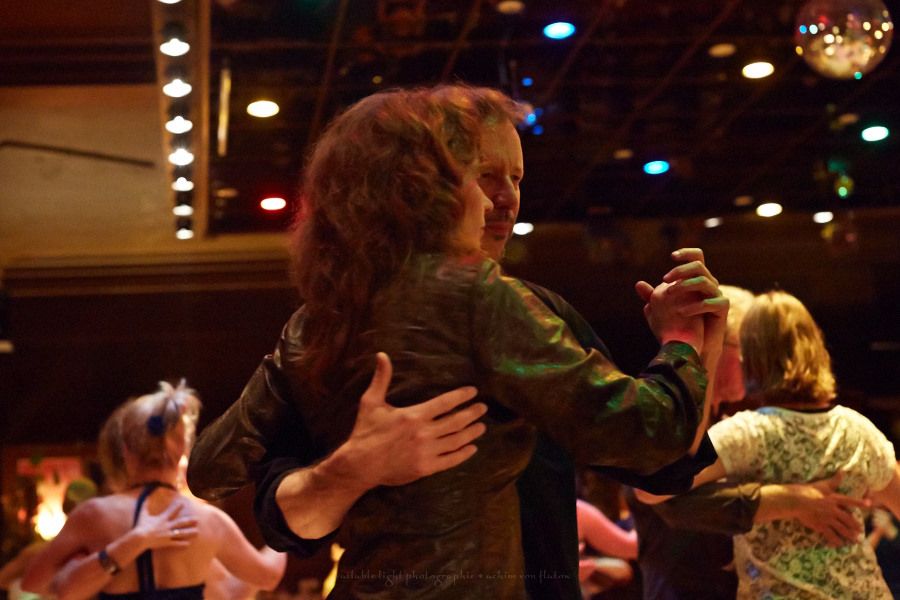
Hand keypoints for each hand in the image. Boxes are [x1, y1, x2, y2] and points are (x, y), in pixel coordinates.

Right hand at [135, 497, 198, 548]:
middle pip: (181, 523)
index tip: (183, 503)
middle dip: (190, 521)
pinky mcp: (166, 543)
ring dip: (190, 532)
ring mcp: (168, 535)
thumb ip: (145, 504)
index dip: (177, 506)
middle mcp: (167, 526)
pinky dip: (182, 544)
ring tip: (197, 532)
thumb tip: (145, 495)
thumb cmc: (140, 526)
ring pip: (181, 533)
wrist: (139, 538)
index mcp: (162, 519)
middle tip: (198, 519)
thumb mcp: (142, 514)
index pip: (172, 511)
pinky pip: (175, 543)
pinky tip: (188, 544)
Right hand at [341, 352, 485, 486]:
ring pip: (456, 440)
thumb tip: (382, 355)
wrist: (359, 465)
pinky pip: (450, 460)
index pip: (445, 402)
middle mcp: (424, 433)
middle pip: (456, 421)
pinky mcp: (426, 468)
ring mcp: (426, 452)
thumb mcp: (371, 402)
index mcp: (414, 415)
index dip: (461, 396)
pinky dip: (463, 454)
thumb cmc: (365, 432)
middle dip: (472, 413)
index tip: (473, 392)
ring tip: (481, 427)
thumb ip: (381, 379)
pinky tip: (471, 449)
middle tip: (483, 408)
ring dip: (471, 433)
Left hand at [635, 248, 726, 357]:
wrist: (693, 347)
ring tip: (669, 295)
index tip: (672, 256)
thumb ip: (652, 297)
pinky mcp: (722, 309)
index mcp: (696, 280)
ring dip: (685, 286)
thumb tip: (638, 284)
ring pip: (704, 281)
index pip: (696, 258)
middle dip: (680, 270)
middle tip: (664, 279)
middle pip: (699, 266)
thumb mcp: (661, 311)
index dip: (687, 253)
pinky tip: (681, 312)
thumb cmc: (678, 326)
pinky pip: (712, 302)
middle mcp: (709, 284)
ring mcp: (717, 295)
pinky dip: (695, 306)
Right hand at [787, 472, 869, 545]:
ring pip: (841, 529)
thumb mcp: (822, 484)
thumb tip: (842, 471)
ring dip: (849, 535)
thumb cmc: (808, 491)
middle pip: (847, 519)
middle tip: (860, 531)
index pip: (850, 501)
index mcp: (834, 499)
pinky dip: (835, 540)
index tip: (869, 505)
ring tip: (855, 540)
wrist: (797, 501)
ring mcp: (827, 519)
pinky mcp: (820, 525)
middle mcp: (833, 510)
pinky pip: (830, 535)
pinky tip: (839, 544)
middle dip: (855, 526)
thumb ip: (834, 480)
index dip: (859, 502)